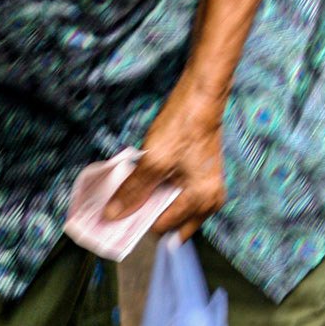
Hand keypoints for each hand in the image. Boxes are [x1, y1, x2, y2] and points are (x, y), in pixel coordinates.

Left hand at [104, 78, 226, 240]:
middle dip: (148, 215)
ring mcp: (209, 190)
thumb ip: (133, 192)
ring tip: (137, 189)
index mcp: (202, 202)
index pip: (162, 228)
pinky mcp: (203, 179)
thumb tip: (113, 215)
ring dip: (154, 203)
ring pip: (175, 210)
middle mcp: (210, 202)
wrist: (201, 97)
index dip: (139, 221)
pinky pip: (180, 197)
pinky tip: (150, 181)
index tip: (120, 212)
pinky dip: (163, 193)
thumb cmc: (182, 127)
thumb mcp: (152, 162)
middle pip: (172, 223)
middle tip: (126, 202)